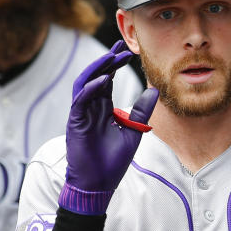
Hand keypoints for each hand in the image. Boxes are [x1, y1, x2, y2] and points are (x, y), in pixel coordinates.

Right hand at [59, 41, 158, 213]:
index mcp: (103, 109)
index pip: (107, 80)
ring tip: (113, 57)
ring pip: (85, 83)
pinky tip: (104, 80)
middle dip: (108, 60)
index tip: (128, 52)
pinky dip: (91, 88)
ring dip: (98, 68)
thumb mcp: (133, 132)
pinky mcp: (75, 122)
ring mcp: (81, 114)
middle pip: (96, 76)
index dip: (116, 65)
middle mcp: (91, 108)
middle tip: (122, 46)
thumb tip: (155, 91)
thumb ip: (141, 111)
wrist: (98, 184)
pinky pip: (81, 100)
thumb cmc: (112, 162)